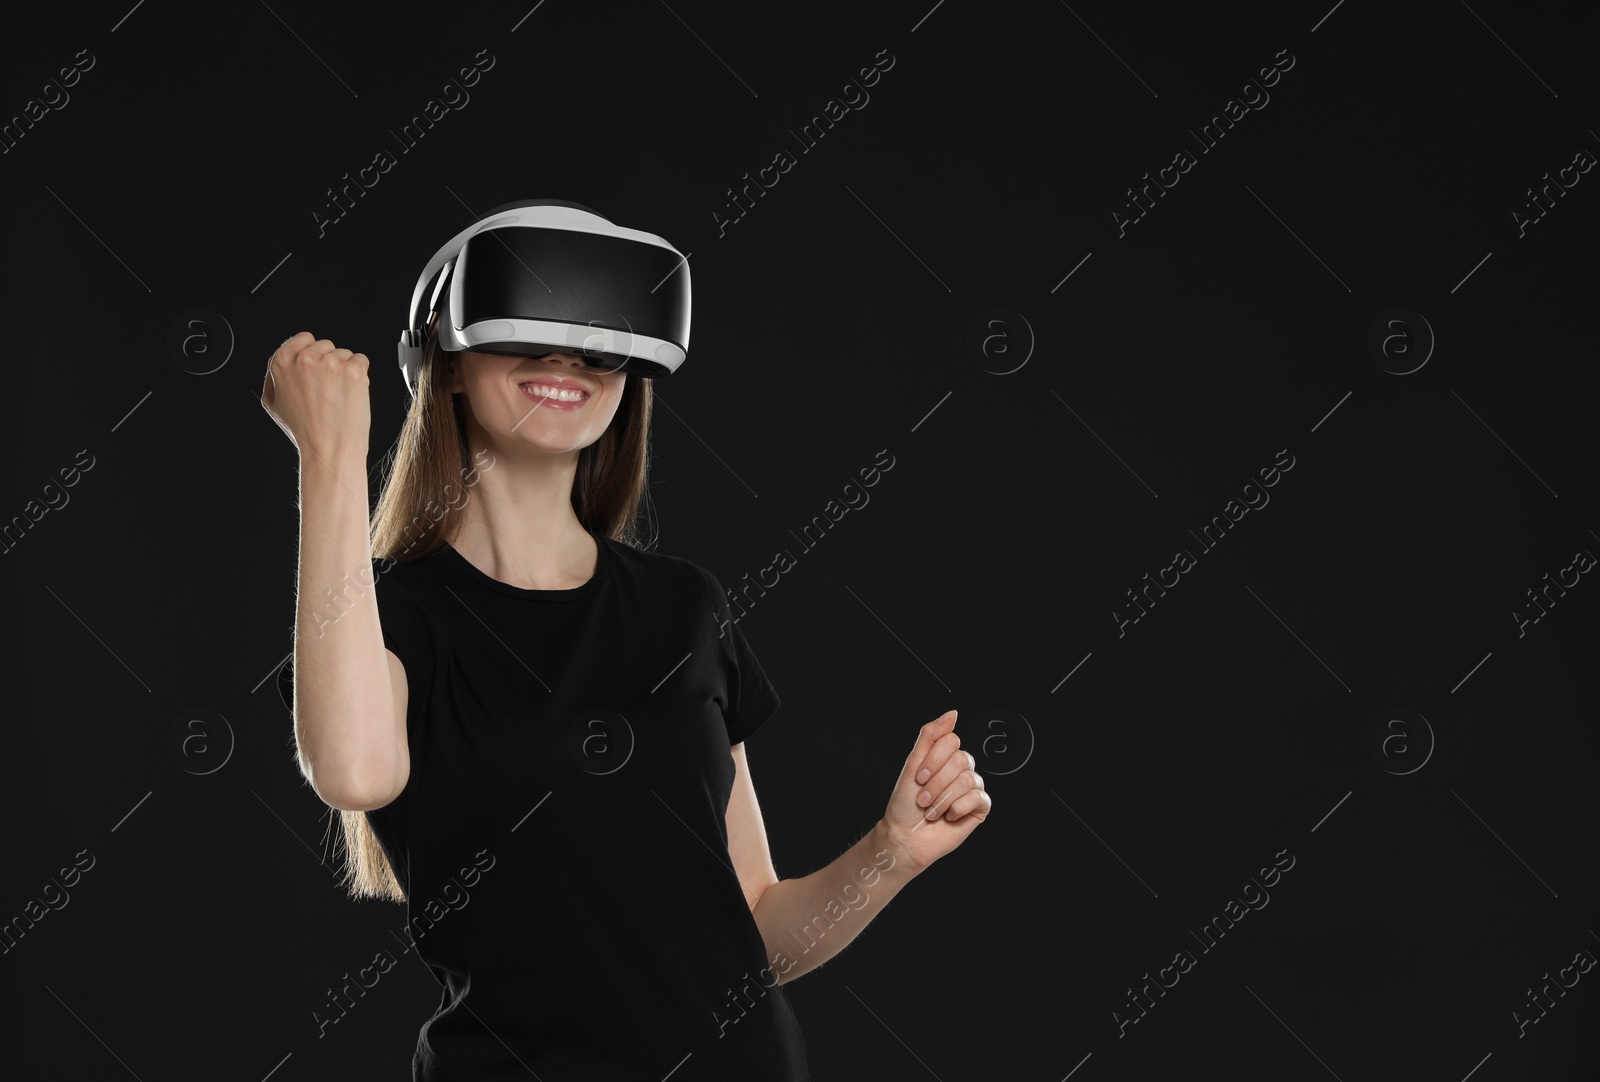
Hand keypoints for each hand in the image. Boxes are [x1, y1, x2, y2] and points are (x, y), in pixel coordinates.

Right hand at [260, 331, 372, 462]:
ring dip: (345, 370)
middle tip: (326, 390)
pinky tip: (351, 394)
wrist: (329, 449)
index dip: (313, 353)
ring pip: (344, 353)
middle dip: (329, 363)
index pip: (304, 338)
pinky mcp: (353, 370)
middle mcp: (305, 358)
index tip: (316, 368)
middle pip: (326, 345)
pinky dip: (360, 374)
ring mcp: (330, 363)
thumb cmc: (303, 431)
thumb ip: (275, 376)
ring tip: (338, 396)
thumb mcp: (273, 403)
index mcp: (282, 361)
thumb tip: (283, 360)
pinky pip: (361, 360)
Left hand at [880, 710, 990, 874]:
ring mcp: (971, 787)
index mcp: (945, 756)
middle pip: (961, 759)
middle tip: (923, 799)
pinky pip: (978, 797)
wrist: (906, 836)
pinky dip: (957, 808)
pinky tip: (948, 816)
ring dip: (943, 798)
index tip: (919, 777)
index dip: (934, 760)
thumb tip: (952, 714)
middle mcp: (961, 769)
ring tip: (932, 811)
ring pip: (968, 779)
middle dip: (937, 782)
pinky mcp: (979, 807)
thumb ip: (930, 735)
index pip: (951, 740)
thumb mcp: (912, 765)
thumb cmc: (905, 804)